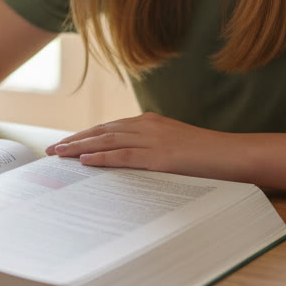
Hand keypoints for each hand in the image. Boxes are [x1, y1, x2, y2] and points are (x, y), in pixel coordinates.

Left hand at [45, 112, 235, 178]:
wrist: (234, 155)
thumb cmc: (208, 156)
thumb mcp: (175, 148)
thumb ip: (153, 150)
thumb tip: (131, 162)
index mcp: (150, 122)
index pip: (109, 128)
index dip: (85, 135)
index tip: (65, 143)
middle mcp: (148, 126)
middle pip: (102, 132)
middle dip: (74, 140)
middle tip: (51, 150)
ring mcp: (153, 140)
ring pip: (107, 141)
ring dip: (79, 147)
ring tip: (59, 154)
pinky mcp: (160, 156)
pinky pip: (124, 157)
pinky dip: (102, 158)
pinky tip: (85, 161)